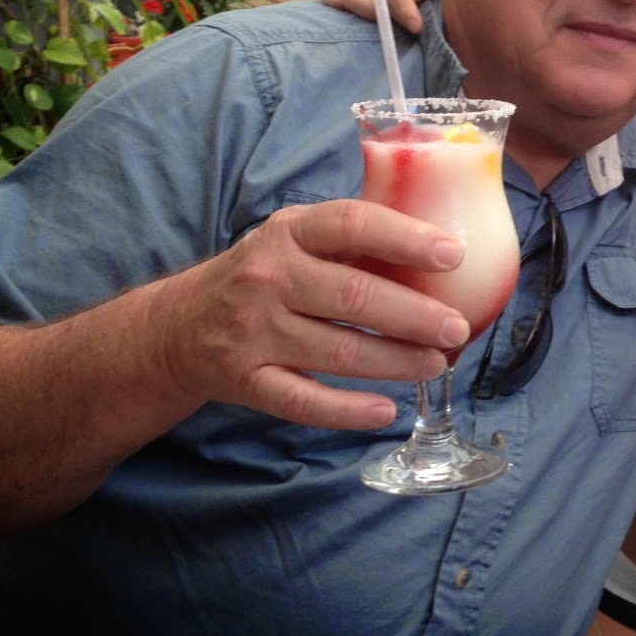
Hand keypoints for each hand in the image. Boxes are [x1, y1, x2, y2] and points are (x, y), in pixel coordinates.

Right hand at [143, 199, 471, 430]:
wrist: (178, 326)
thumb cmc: (263, 275)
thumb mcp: (295, 239)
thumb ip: (351, 240)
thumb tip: (439, 252)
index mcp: (289, 232)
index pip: (352, 224)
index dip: (406, 238)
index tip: (452, 255)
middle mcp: (268, 277)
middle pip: (354, 297)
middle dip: (415, 316)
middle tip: (456, 328)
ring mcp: (253, 331)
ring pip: (338, 352)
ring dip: (396, 361)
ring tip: (437, 364)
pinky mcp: (245, 380)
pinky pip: (303, 401)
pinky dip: (347, 411)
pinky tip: (386, 410)